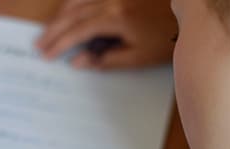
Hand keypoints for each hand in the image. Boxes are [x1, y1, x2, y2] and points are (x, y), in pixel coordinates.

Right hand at [36, 0, 176, 69]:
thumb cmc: (167, 36)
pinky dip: (75, 3)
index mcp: (115, 18)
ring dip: (61, 15)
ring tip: (49, 29)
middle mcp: (111, 0)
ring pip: (78, 0)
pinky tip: (69, 11)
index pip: (78, 31)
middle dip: (54, 30)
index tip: (46, 55)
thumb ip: (106, 60)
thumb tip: (78, 62)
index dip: (59, 43)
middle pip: (73, 14)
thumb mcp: (139, 57)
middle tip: (39, 44)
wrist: (191, 14)